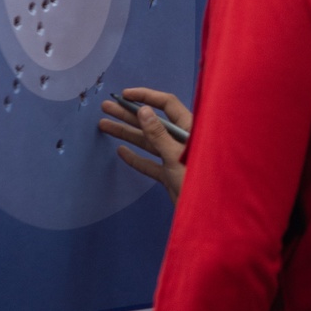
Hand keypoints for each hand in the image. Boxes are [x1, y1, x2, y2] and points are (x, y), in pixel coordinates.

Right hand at [99, 88, 192, 204]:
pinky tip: (121, 151)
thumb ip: (158, 134)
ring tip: (104, 124)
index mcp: (190, 129)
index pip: (167, 105)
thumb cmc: (197, 181)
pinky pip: (149, 163)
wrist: (205, 214)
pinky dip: (136, 158)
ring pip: (148, 142)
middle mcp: (181, 140)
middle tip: (107, 107)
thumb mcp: (175, 155)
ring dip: (127, 133)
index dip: (146, 97)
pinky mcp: (170, 175)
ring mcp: (174, 158)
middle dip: (129, 114)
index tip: (125, 95)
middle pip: (152, 122)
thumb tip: (143, 110)